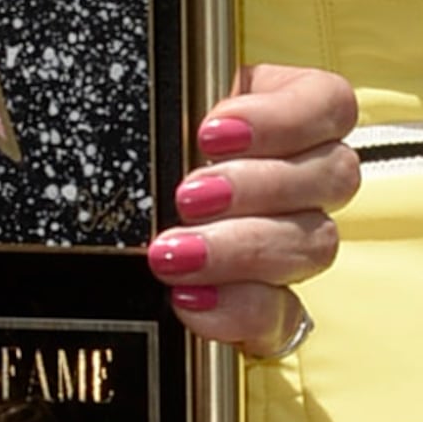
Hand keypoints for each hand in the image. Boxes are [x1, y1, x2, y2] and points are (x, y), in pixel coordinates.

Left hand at [149, 57, 358, 360]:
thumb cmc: (135, 159)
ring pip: (315, 244)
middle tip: (189, 196)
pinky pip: (284, 316)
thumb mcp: (159, 116)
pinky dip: (238, 309)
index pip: (330, 105)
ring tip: (174, 252)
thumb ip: (179, 105)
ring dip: (241, 248)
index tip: (213, 132)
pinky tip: (191, 299)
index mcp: (282, 118)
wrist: (89, 243)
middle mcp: (301, 179)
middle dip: (256, 187)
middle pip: (333, 177)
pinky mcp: (272, 306)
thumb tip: (185, 118)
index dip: (285, 118)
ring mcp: (293, 244)